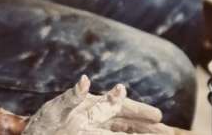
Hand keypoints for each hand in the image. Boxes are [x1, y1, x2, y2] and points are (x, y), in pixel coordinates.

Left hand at [23, 76, 171, 134]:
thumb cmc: (45, 121)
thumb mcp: (59, 108)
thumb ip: (73, 97)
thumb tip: (84, 81)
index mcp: (92, 107)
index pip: (121, 108)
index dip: (138, 111)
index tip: (158, 115)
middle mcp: (95, 120)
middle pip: (124, 123)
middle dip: (144, 127)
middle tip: (166, 131)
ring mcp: (92, 131)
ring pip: (119, 133)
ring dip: (137, 134)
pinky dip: (116, 130)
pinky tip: (126, 130)